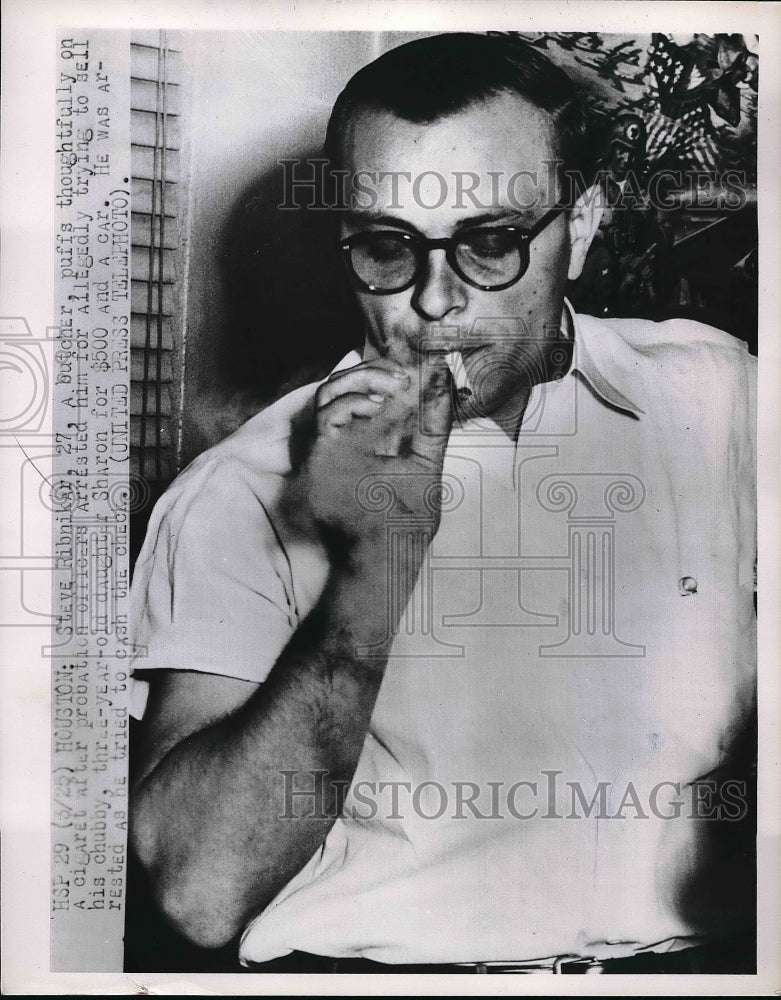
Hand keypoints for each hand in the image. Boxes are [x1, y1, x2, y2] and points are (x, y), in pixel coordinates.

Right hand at [295, 354, 453, 554]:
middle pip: (346, 383)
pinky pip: (325, 412)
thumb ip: (433, 422)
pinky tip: (377, 406)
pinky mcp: (321, 455)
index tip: (416, 364)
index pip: (368, 389)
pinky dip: (351, 401)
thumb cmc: (408, 518)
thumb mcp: (428, 461)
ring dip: (363, 378)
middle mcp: (347, 439)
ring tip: (394, 385)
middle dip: (376, 369)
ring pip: (330, 390)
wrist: (387, 554)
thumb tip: (444, 378)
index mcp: (371, 437)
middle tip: (405, 374)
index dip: (385, 370)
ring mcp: (332, 445)